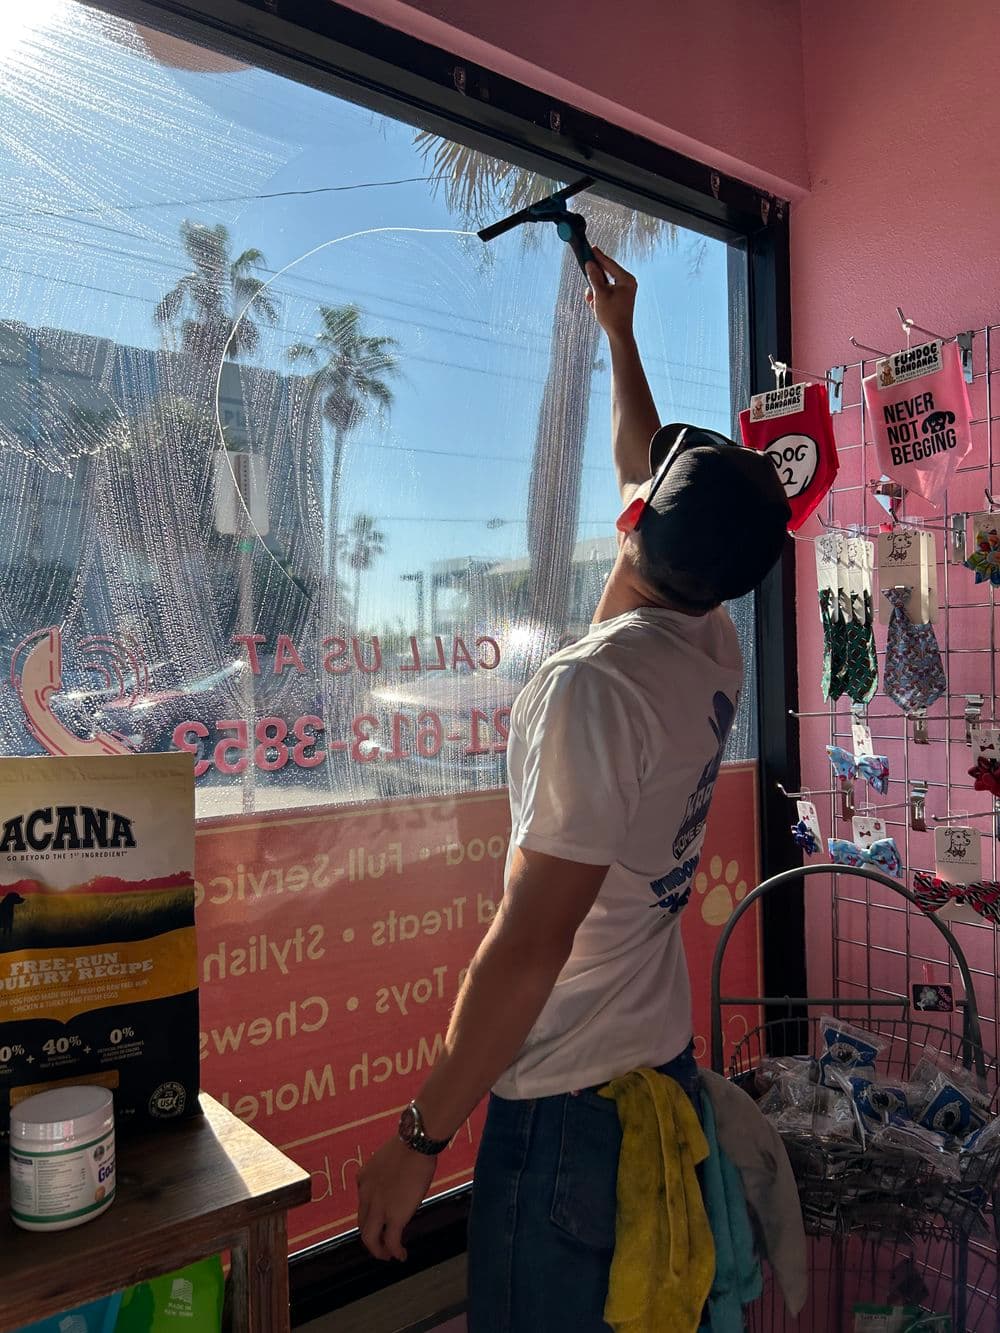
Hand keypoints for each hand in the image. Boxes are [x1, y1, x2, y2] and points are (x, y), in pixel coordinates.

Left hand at [357, 1135, 437, 1260]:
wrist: (415, 1144)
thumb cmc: (410, 1146)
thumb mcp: (389, 1160)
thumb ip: (387, 1176)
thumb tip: (398, 1184)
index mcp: (363, 1179)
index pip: (362, 1205)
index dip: (370, 1217)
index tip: (380, 1222)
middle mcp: (365, 1195)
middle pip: (363, 1224)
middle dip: (371, 1237)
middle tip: (380, 1245)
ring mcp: (378, 1207)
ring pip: (370, 1238)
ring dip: (378, 1250)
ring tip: (387, 1256)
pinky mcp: (394, 1216)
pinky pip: (391, 1241)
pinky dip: (394, 1252)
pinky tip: (401, 1255)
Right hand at [585, 248, 636, 340]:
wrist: (619, 334)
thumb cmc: (611, 315)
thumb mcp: (600, 294)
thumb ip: (594, 277)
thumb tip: (590, 263)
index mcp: (627, 279)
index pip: (610, 263)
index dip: (599, 256)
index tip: (591, 247)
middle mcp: (628, 282)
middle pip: (607, 272)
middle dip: (595, 279)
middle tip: (585, 268)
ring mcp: (625, 290)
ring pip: (605, 283)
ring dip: (595, 290)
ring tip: (592, 302)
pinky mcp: (621, 297)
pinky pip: (607, 291)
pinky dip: (599, 296)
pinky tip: (595, 306)